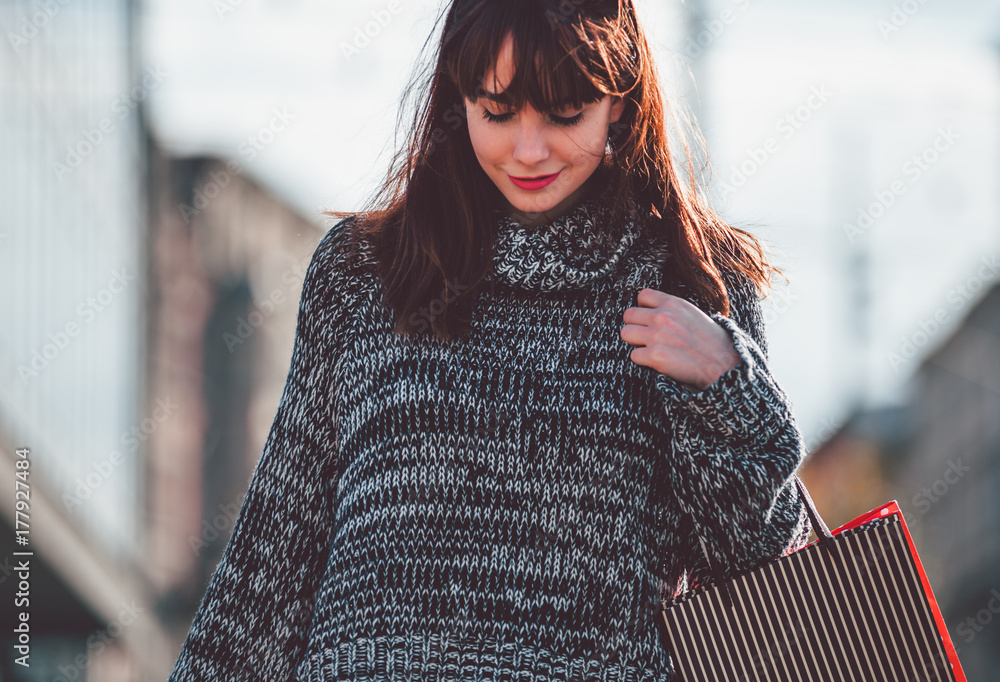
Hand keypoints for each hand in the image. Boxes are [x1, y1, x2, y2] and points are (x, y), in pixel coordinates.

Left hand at [620, 288, 740, 390]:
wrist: (723, 363)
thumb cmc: (710, 340)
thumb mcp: (692, 313)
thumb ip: (671, 309)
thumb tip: (651, 310)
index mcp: (673, 303)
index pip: (642, 296)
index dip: (643, 308)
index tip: (650, 318)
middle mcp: (662, 316)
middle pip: (628, 315)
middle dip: (635, 325)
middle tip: (647, 336)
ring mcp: (656, 336)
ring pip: (625, 333)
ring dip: (635, 342)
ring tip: (649, 347)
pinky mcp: (654, 356)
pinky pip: (633, 355)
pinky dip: (642, 360)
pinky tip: (656, 360)